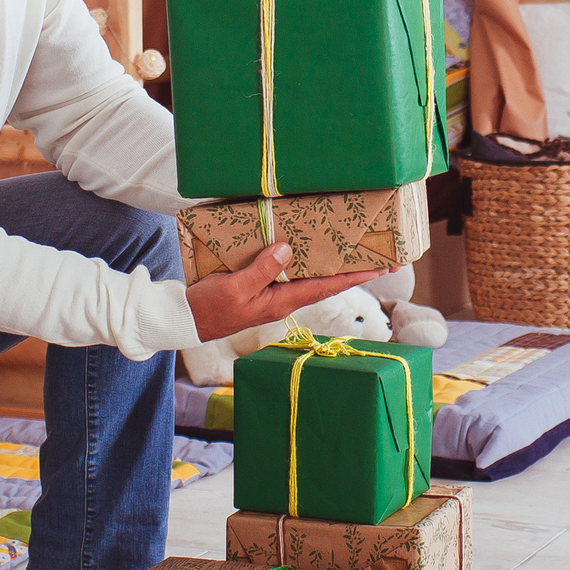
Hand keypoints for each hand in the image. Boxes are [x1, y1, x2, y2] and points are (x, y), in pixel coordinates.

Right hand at [185, 241, 380, 342]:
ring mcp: (275, 295)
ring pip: (312, 278)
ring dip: (335, 267)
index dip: (355, 276)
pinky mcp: (263, 288)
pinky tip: (313, 252)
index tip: (381, 268)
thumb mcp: (234, 288)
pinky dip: (309, 263)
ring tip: (357, 253)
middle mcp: (284, 299)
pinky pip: (293, 273)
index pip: (327, 287)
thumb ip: (261, 270)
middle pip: (327, 283)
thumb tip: (287, 249)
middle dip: (354, 271)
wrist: (186, 319)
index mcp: (282, 301)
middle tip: (382, 258)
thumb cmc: (209, 307)